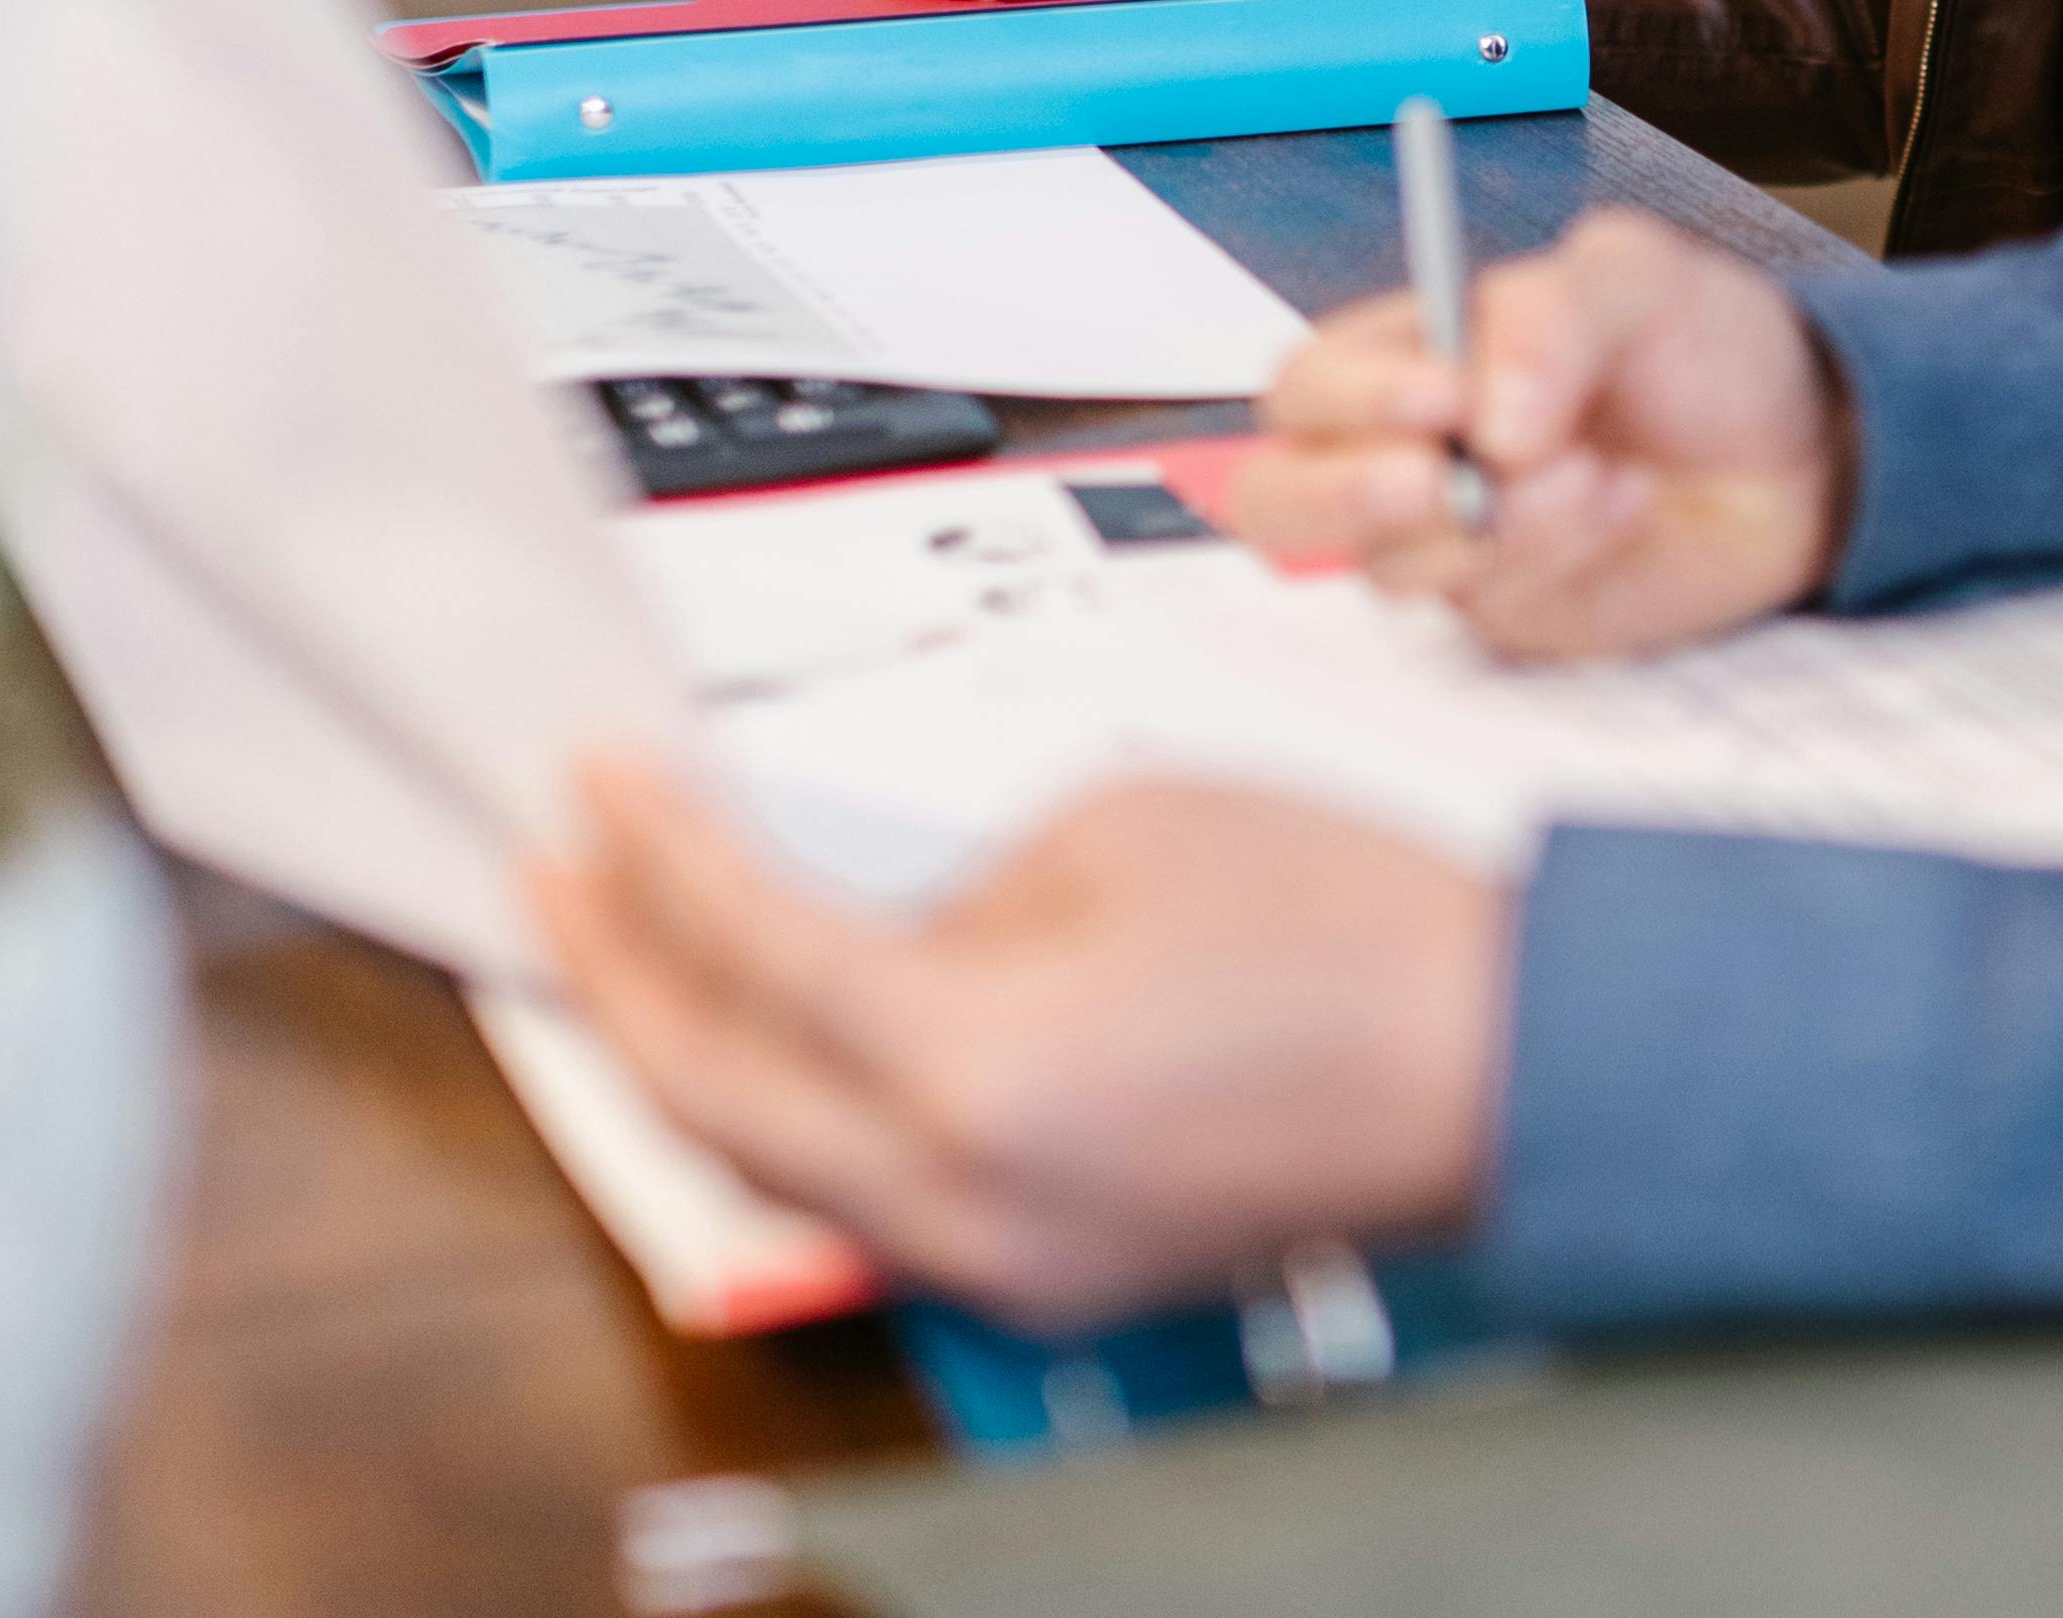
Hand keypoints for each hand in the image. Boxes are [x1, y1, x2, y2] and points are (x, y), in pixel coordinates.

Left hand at [532, 761, 1506, 1329]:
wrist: (1499, 1056)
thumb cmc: (1354, 933)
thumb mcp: (1115, 824)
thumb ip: (950, 875)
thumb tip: (872, 917)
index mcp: (974, 1069)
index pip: (745, 954)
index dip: (650, 855)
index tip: (600, 785)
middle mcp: (964, 1197)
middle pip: (710, 1098)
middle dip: (615, 975)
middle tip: (562, 874)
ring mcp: (1002, 1261)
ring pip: (771, 1170)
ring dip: (691, 1055)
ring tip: (639, 946)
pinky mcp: (1044, 1277)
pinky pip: (867, 1200)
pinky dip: (801, 1112)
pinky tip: (785, 1031)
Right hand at [1225, 207, 1849, 657]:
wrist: (1802, 449)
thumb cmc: (1702, 347)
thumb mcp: (1637, 277)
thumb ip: (1554, 316)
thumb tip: (1486, 418)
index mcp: (1405, 355)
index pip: (1306, 389)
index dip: (1349, 397)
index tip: (1440, 389)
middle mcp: (1405, 453)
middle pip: (1277, 501)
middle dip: (1344, 496)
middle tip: (1445, 477)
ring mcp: (1449, 545)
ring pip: (1384, 568)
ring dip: (1492, 522)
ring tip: (1594, 468)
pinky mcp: (1509, 612)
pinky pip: (1485, 608)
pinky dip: (1555, 552)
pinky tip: (1620, 501)